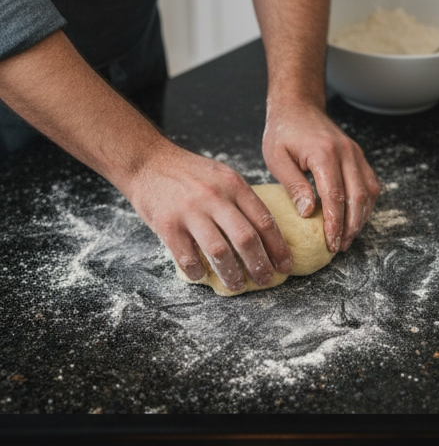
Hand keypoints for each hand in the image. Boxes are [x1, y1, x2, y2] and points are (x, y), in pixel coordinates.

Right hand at [125, 140, 292, 291]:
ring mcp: (190, 211)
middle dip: (260, 265)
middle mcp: (214, 197)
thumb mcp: (223, 176)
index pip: (265, 221)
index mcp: (233, 185)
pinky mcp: (167, 225)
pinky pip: (187, 257)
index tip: (285, 265)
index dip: (278, 248)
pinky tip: (203, 276)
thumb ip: (243, 201)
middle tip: (266, 280)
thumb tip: (268, 235)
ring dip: (232, 275)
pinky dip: (198, 271)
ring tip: (238, 285)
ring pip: (220, 252)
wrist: (146, 160)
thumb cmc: (190, 174)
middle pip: (246, 239)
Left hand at [262, 100, 380, 251]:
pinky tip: (355, 218)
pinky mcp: (359, 157)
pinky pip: (370, 185)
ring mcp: (356, 154)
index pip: (335, 196)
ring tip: (347, 237)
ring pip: (368, 193)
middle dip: (350, 227)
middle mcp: (346, 153)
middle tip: (340, 246)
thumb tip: (308, 213)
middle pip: (357, 198)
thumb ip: (294, 185)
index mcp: (324, 153)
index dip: (335, 223)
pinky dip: (365, 204)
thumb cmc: (283, 131)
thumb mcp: (276, 158)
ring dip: (361, 218)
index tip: (330, 243)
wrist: (298, 105)